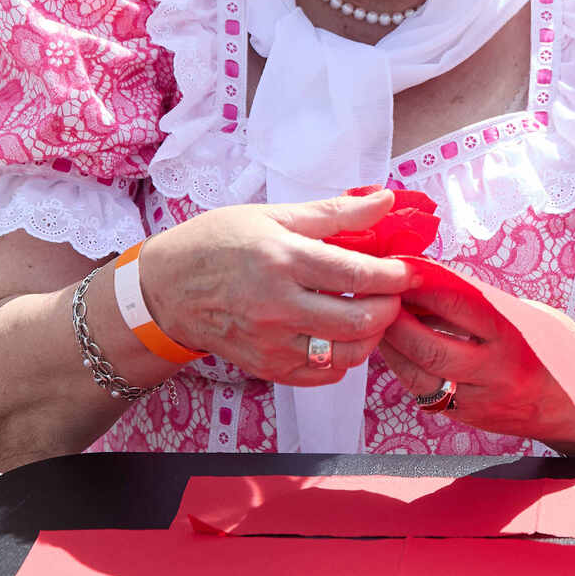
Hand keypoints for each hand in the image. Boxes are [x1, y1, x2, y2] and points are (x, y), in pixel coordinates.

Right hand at [141, 191, 417, 386]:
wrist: (166, 288)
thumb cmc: (219, 243)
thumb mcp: (274, 216)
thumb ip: (335, 213)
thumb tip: (386, 200)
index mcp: (282, 260)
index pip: (356, 275)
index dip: (394, 275)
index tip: (408, 270)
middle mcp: (277, 306)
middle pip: (358, 320)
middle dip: (389, 307)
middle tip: (392, 293)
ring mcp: (270, 342)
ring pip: (345, 355)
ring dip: (370, 336)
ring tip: (370, 313)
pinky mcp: (265, 367)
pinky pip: (321, 375)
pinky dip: (342, 359)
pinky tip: (341, 335)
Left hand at [376, 281, 574, 451]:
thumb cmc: (561, 350)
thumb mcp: (533, 316)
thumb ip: (488, 303)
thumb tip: (437, 283)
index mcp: (515, 334)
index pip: (459, 304)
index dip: (424, 282)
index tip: (401, 265)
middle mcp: (497, 371)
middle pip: (430, 346)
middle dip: (396, 320)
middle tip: (378, 296)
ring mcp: (481, 400)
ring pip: (420, 377)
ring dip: (392, 348)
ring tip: (378, 322)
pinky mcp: (471, 420)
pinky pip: (428, 395)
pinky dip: (407, 372)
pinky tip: (396, 352)